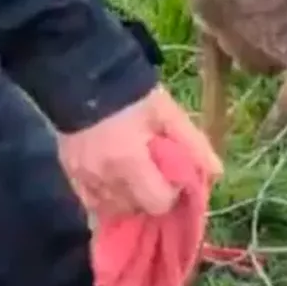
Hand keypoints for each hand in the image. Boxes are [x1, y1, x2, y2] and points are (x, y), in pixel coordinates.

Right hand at [56, 86, 221, 219]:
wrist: (84, 75)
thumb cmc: (132, 95)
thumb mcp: (168, 113)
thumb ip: (193, 144)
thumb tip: (217, 173)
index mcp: (129, 162)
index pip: (157, 203)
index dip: (170, 193)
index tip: (172, 174)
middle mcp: (103, 177)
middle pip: (135, 209)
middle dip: (148, 197)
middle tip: (153, 173)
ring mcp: (82, 178)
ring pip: (112, 210)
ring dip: (127, 199)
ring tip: (132, 175)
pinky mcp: (69, 174)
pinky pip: (91, 203)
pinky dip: (105, 198)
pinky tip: (114, 180)